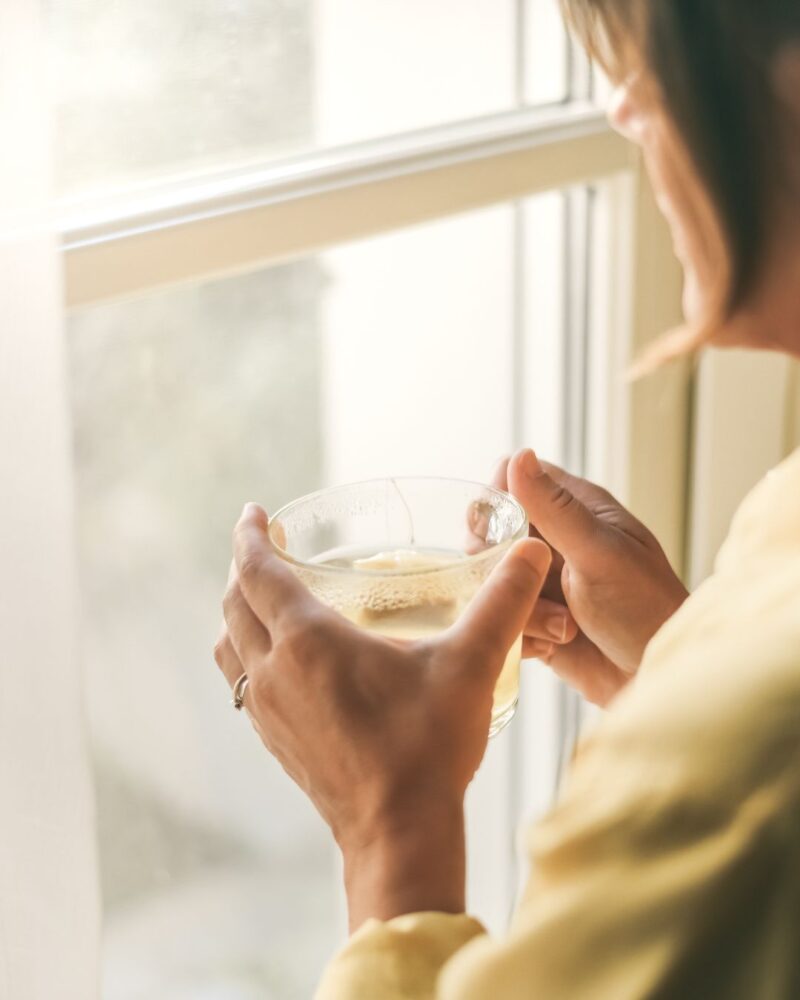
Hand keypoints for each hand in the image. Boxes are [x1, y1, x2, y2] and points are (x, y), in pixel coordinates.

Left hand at [214, 503, 551, 928]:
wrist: (399, 834)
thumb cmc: (428, 747)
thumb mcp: (470, 665)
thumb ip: (502, 603)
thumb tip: (533, 553)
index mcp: (308, 641)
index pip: (256, 572)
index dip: (248, 536)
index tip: (252, 511)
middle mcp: (275, 671)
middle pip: (234, 604)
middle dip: (242, 568)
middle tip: (260, 547)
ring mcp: (269, 711)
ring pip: (229, 647)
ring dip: (237, 613)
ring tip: (260, 598)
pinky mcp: (276, 742)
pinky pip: (241, 683)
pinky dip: (245, 655)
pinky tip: (279, 662)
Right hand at [496, 449, 688, 706]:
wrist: (659, 680)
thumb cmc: (645, 610)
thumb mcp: (600, 553)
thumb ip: (555, 508)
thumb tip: (519, 456)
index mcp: (576, 510)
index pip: (513, 480)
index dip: (498, 501)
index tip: (502, 530)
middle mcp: (555, 542)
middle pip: (491, 531)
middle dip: (500, 562)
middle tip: (529, 584)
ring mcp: (543, 582)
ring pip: (492, 579)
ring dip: (520, 606)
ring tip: (562, 625)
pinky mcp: (534, 621)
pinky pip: (500, 618)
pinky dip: (520, 635)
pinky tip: (553, 646)